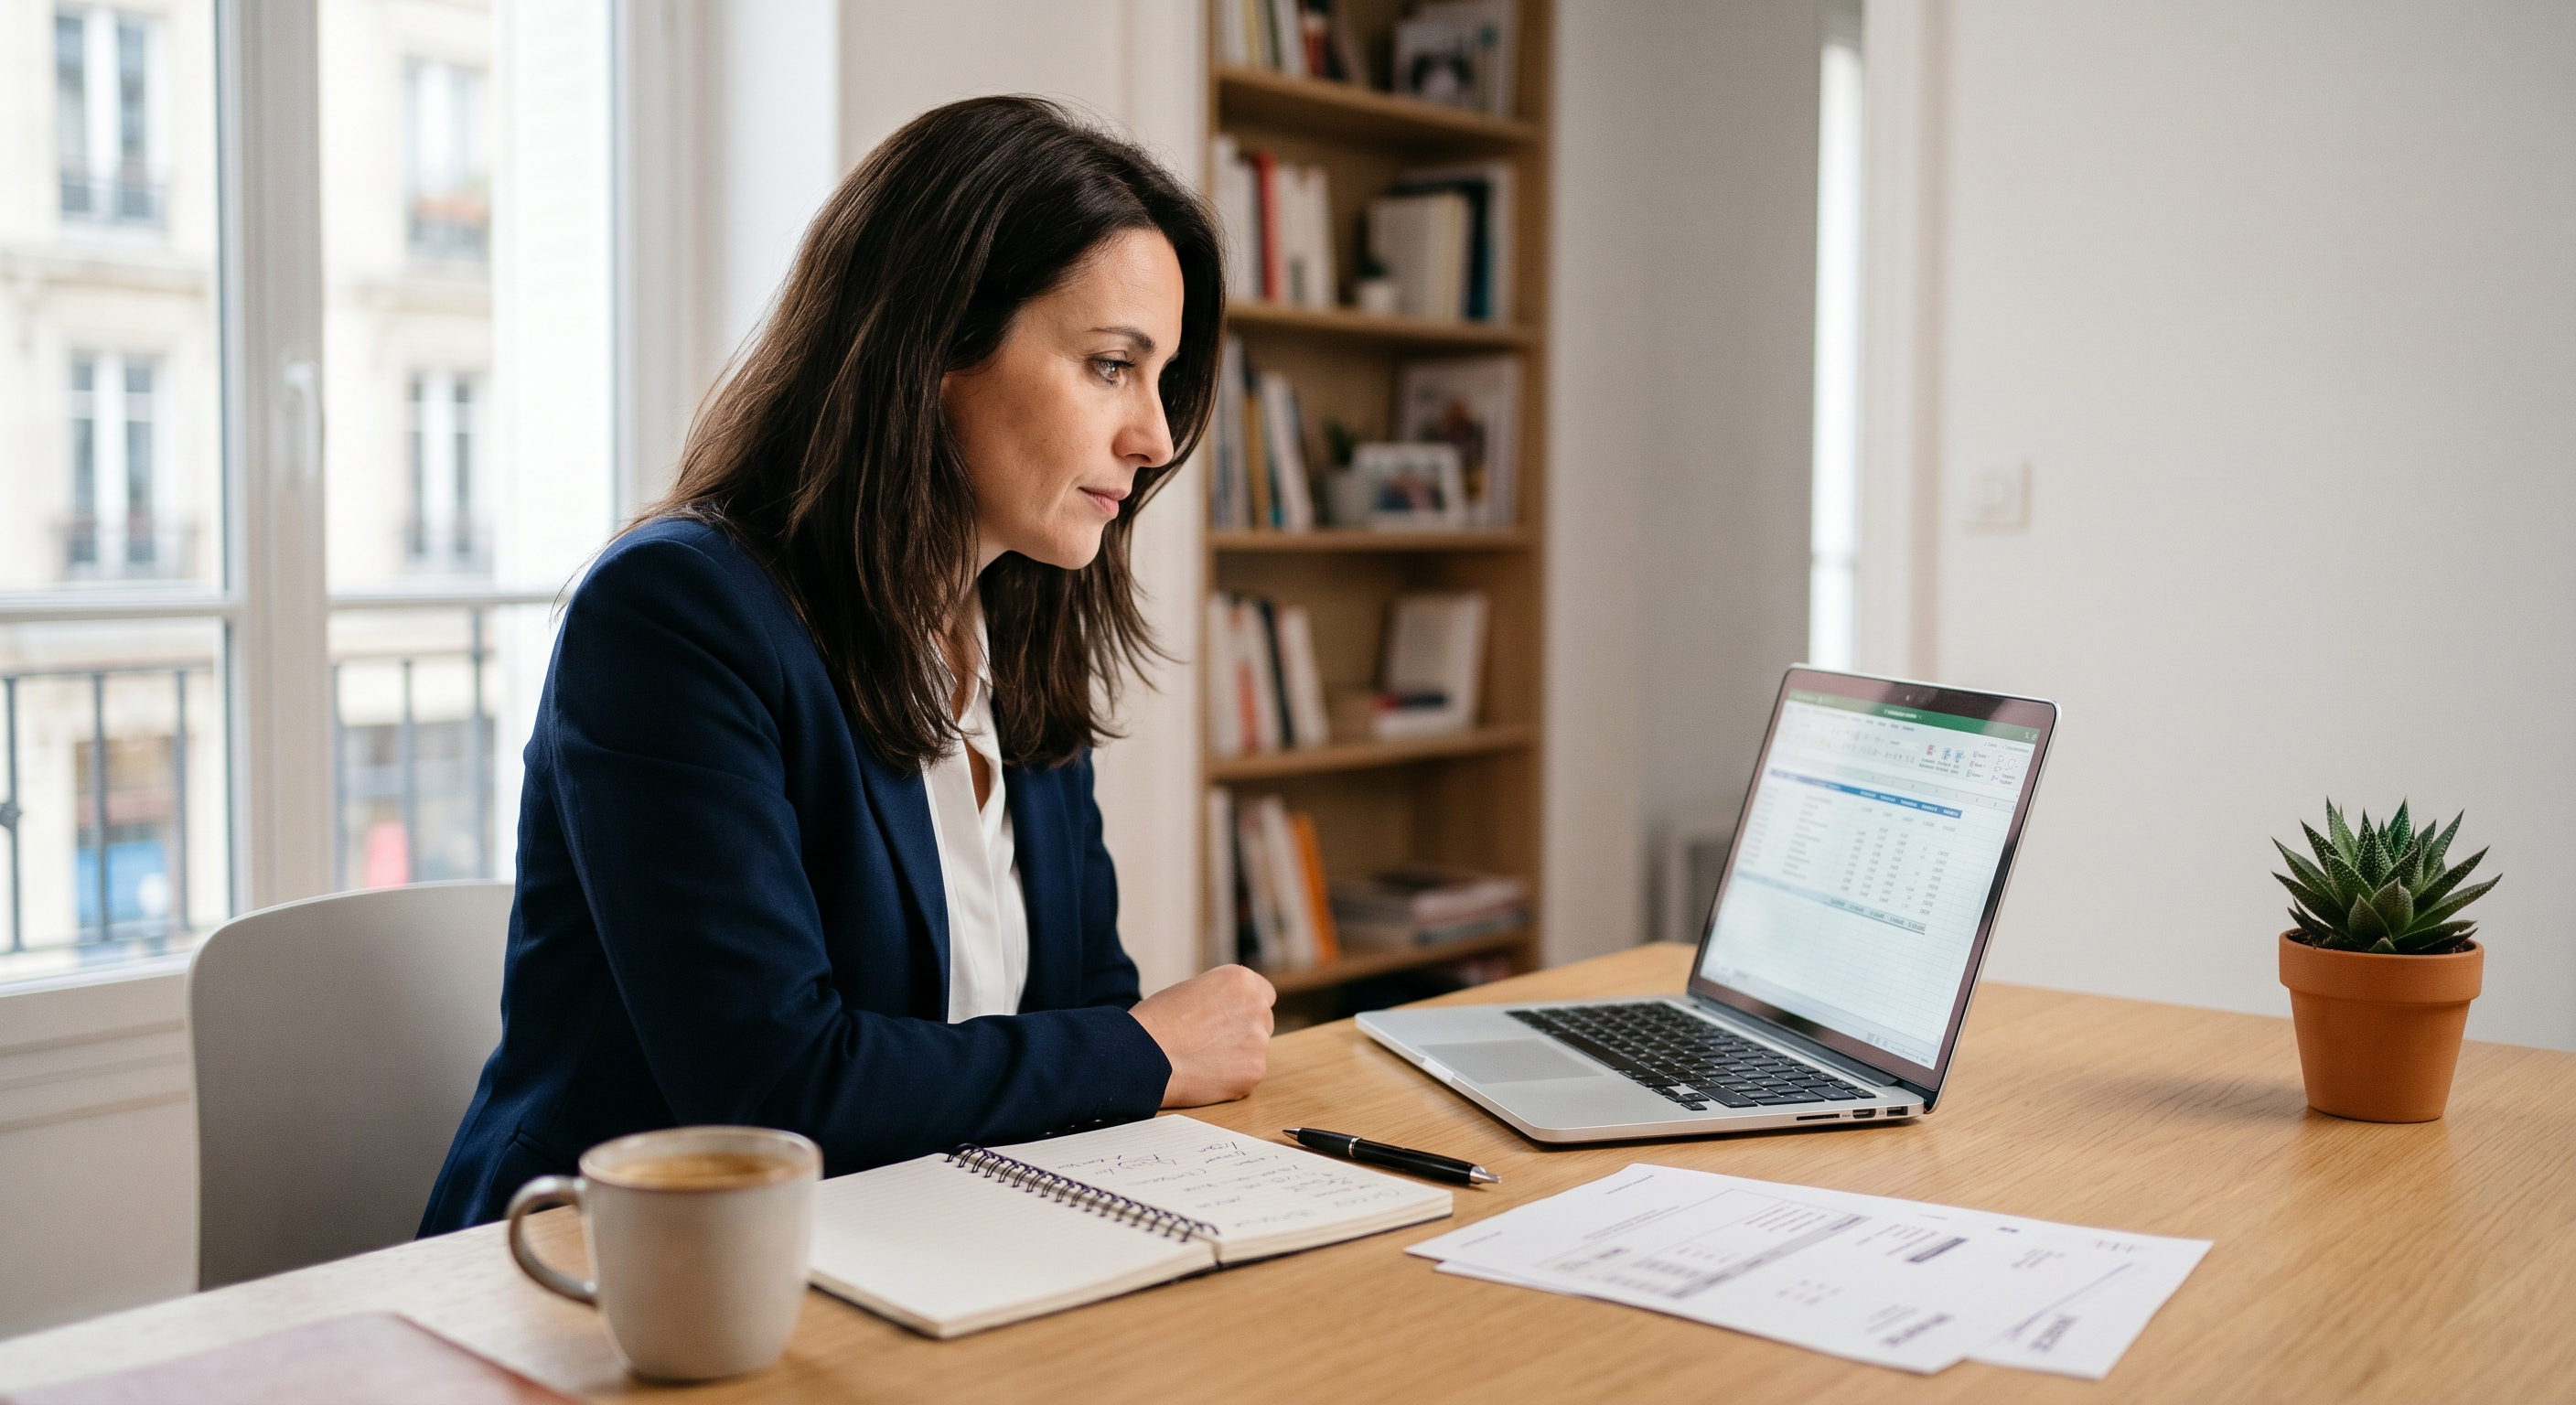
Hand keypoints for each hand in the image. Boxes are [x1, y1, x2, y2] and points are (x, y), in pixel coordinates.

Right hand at [1127, 965, 1275, 1106]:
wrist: (1144, 1053)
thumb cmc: (1157, 1021)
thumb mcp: (1192, 991)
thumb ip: (1219, 998)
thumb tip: (1227, 1013)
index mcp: (1241, 980)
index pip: (1264, 994)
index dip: (1245, 1009)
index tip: (1232, 1020)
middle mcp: (1256, 1005)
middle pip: (1263, 1022)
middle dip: (1244, 1033)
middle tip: (1213, 1044)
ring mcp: (1259, 1039)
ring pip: (1255, 1050)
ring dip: (1237, 1056)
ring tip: (1202, 1059)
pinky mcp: (1255, 1070)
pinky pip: (1248, 1075)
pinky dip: (1231, 1079)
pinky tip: (1205, 1075)